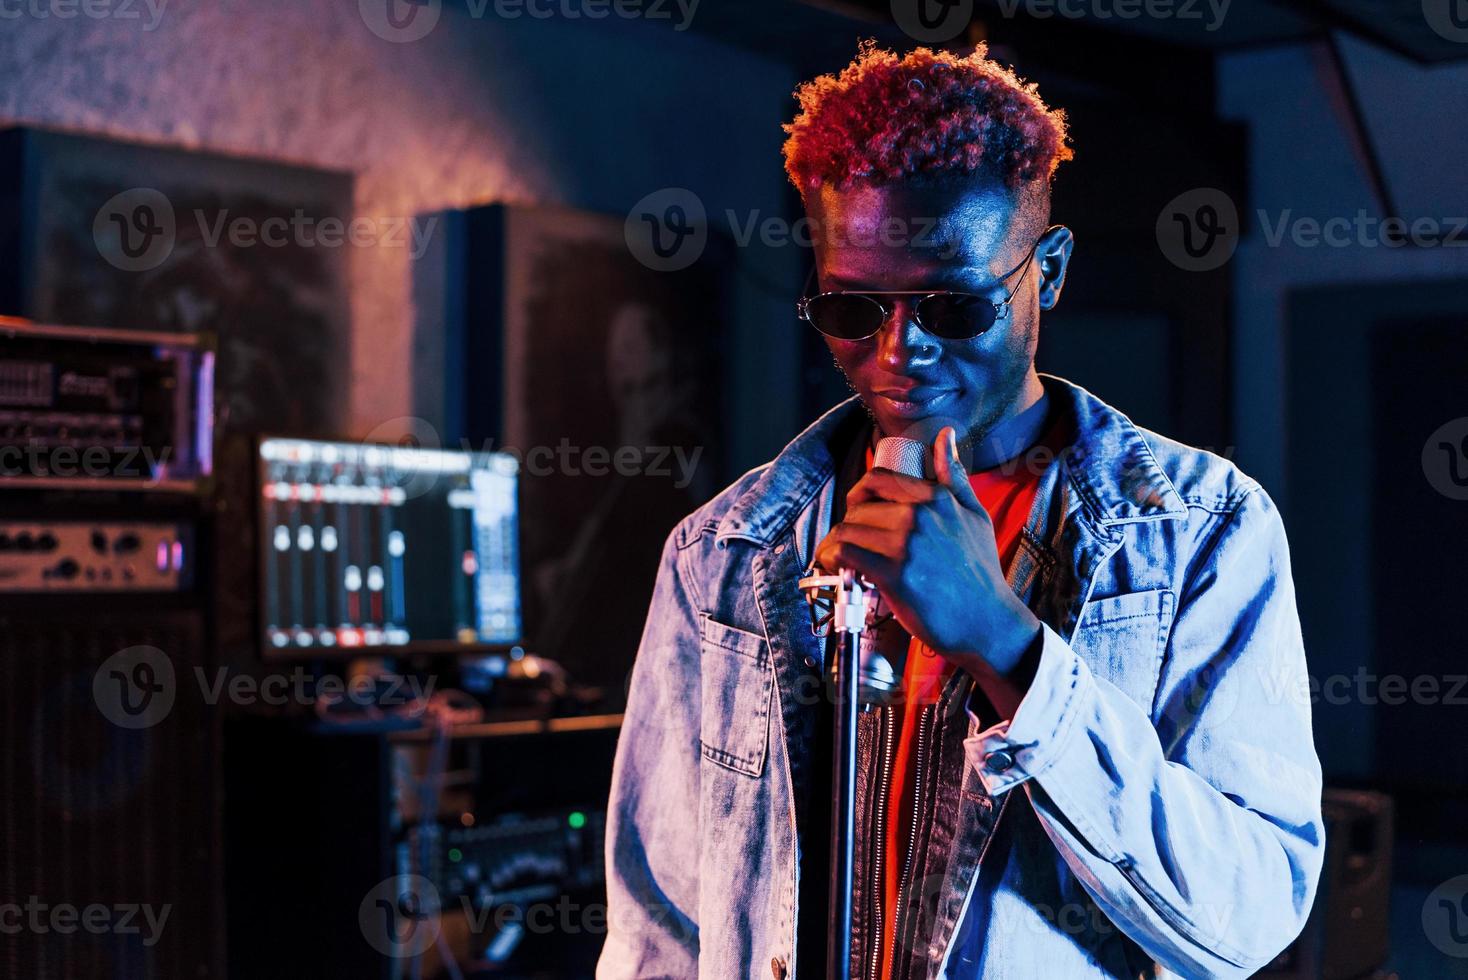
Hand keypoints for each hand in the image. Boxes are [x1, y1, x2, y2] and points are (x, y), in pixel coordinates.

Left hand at [813, 427, 1041, 686]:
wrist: (988, 623)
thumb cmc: (980, 572)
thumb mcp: (975, 516)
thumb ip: (954, 476)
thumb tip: (945, 435)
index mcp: (937, 499)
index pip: (879, 479)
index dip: (862, 495)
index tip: (861, 513)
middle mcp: (920, 516)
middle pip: (859, 506)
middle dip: (850, 524)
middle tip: (853, 542)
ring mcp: (907, 545)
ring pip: (848, 529)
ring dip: (839, 544)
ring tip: (843, 558)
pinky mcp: (895, 574)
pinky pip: (847, 553)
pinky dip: (834, 559)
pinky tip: (840, 568)